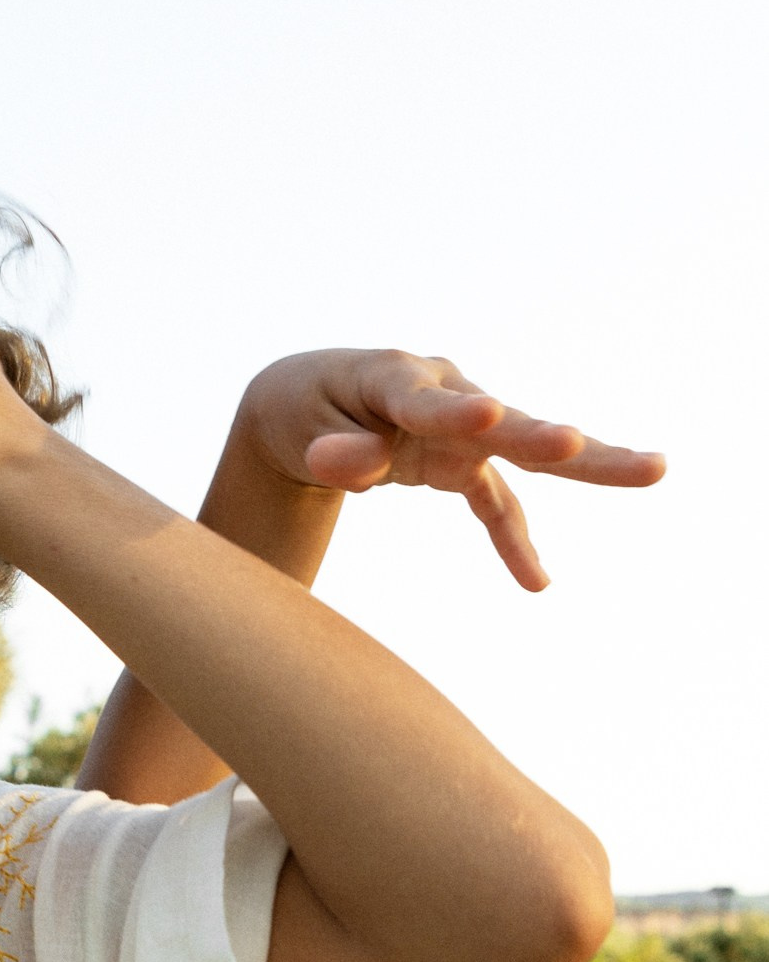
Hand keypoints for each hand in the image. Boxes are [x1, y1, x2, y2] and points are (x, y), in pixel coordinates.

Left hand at [232, 349, 663, 592]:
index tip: (489, 414)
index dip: (458, 413)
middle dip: (546, 438)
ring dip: (588, 464)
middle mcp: (446, 394)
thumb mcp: (306, 431)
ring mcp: (464, 427)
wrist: (311, 405)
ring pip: (528, 452)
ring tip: (654, 470)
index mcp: (397, 379)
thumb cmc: (306, 413)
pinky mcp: (464, 459)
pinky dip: (513, 540)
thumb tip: (350, 468)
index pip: (428, 402)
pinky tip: (536, 583)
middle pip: (505, 423)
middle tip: (579, 445)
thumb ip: (336, 451)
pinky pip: (496, 501)